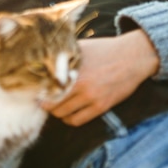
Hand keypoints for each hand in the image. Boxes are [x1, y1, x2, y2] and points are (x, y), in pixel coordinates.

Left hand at [41, 29, 159, 125]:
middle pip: (51, 103)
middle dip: (46, 103)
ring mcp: (91, 97)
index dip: (38, 90)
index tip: (34, 91)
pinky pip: (78, 120)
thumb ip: (63, 53)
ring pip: (63, 114)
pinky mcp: (101, 107)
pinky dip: (69, 119)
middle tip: (43, 100)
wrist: (132, 57)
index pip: (46, 86)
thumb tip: (43, 56)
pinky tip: (68, 113)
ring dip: (57, 112)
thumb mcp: (81, 47)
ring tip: (55, 106)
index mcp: (72, 69)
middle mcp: (80, 84)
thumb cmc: (105, 49)